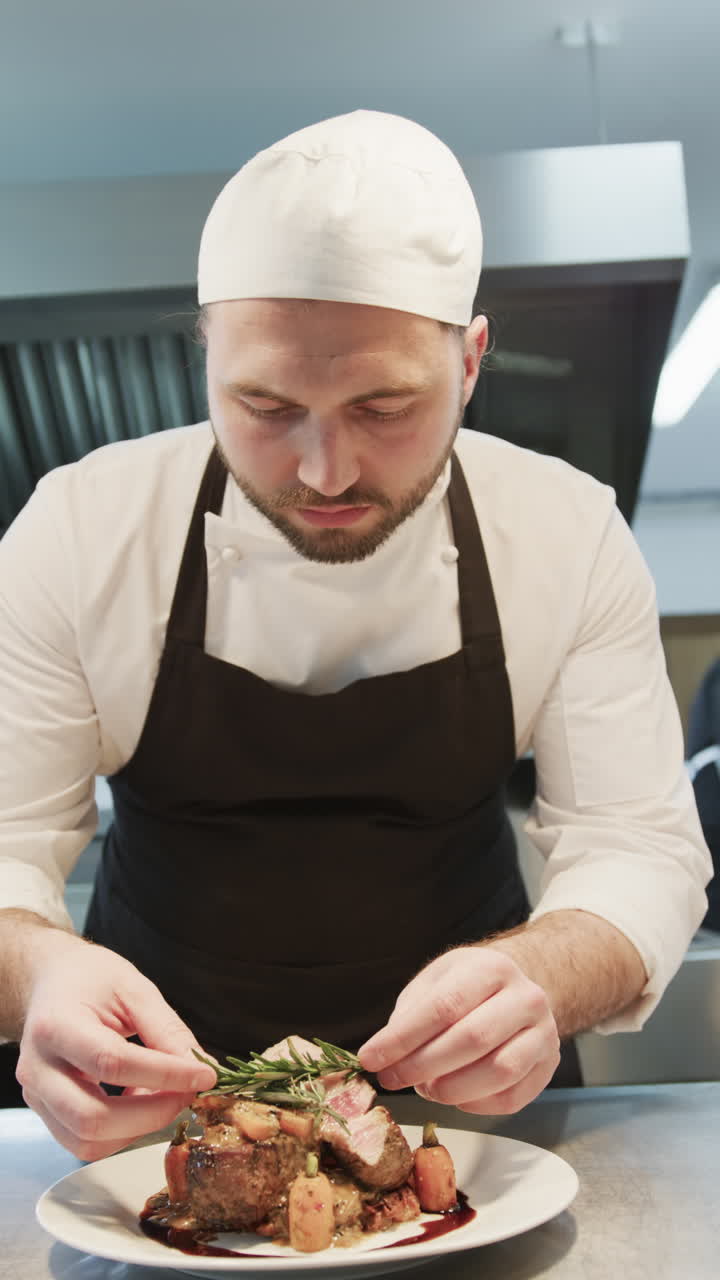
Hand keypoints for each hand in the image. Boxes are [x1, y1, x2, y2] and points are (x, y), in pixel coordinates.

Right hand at [16, 932, 215, 1159]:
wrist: (51, 982)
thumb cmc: (91, 979)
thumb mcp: (134, 989)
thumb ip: (167, 1031)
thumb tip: (202, 1069)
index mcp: (55, 1025)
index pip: (112, 1062)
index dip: (164, 1075)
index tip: (204, 1075)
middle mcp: (36, 1068)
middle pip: (92, 1117)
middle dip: (152, 1114)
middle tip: (189, 1094)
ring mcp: (35, 1096)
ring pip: (86, 1142)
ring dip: (137, 1130)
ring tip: (163, 1096)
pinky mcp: (44, 1112)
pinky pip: (83, 1143)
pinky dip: (121, 1134)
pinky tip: (139, 1101)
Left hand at [358, 946, 559, 1113]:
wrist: (517, 992)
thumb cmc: (468, 988)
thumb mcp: (436, 982)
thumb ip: (410, 1014)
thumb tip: (383, 1054)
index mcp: (491, 968)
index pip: (443, 1006)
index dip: (402, 1037)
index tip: (371, 1058)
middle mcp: (525, 997)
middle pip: (471, 1039)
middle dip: (422, 1066)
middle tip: (391, 1079)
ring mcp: (544, 1033)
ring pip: (497, 1072)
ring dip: (451, 1089)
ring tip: (425, 1087)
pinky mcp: (549, 1067)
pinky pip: (511, 1098)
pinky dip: (475, 1104)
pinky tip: (455, 1095)